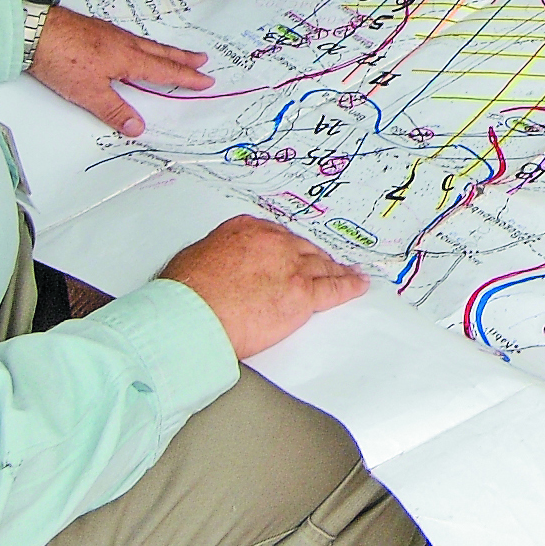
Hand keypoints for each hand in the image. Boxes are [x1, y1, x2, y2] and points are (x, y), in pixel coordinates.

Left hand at [27, 6, 213, 137]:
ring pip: (144, 43)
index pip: (163, 70)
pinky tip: (133, 45)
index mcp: (127, 58)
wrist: (33, 28)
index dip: (186, 76)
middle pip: (160, 51)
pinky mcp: (93, 29)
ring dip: (163, 49)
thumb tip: (137, 128)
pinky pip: (128, 37)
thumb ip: (113, 110)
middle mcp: (122, 42)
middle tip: (202, 58)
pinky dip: (142, 43)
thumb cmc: (61, 59)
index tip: (205, 79)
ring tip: (174, 53)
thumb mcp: (88, 92)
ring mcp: (108, 33)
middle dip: (182, 57)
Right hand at [158, 215, 367, 358]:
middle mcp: (273, 243)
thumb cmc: (187, 293)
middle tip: (324, 262)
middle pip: (303, 249)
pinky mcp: (301, 296)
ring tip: (348, 272)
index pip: (277, 236)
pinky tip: (357, 284)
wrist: (192, 316)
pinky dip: (349, 286)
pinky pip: (333, 289)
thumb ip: (219, 257)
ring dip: (336, 269)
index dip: (288, 248)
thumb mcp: (197, 258)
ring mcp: (291, 268)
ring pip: (321, 267)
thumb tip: (221, 266)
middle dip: (314, 258)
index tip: (293, 252)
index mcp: (246, 229)